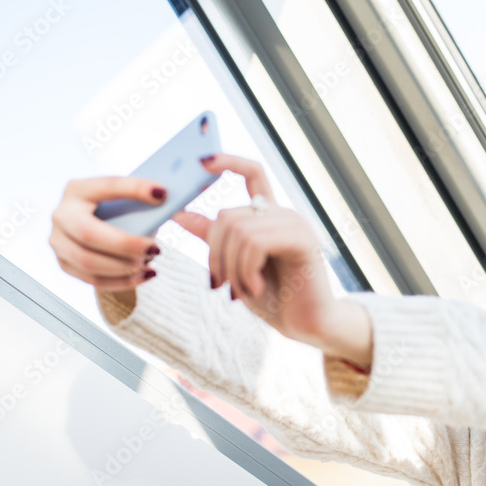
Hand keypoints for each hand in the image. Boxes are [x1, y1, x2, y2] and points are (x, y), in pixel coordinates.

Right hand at [50, 177, 164, 289]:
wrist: (96, 228)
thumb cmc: (119, 212)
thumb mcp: (128, 201)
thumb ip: (146, 201)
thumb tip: (175, 206)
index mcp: (78, 189)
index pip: (107, 186)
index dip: (134, 189)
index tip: (162, 194)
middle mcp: (61, 214)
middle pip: (88, 233)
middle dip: (125, 244)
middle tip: (155, 249)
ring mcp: (58, 241)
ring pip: (88, 261)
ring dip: (123, 267)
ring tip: (149, 262)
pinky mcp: (64, 264)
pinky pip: (92, 279)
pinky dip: (122, 281)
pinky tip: (144, 276)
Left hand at [172, 154, 338, 346]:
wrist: (306, 324)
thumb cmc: (274, 297)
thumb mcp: (234, 265)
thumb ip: (213, 239)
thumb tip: (180, 214)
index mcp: (269, 216)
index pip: (253, 172)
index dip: (228, 161)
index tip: (202, 160)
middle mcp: (283, 214)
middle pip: (228, 215)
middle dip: (215, 255)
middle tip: (220, 285)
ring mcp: (295, 224)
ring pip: (238, 231)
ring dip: (231, 268)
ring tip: (241, 291)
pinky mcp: (302, 240)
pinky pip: (255, 243)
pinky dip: (246, 271)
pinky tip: (256, 288)